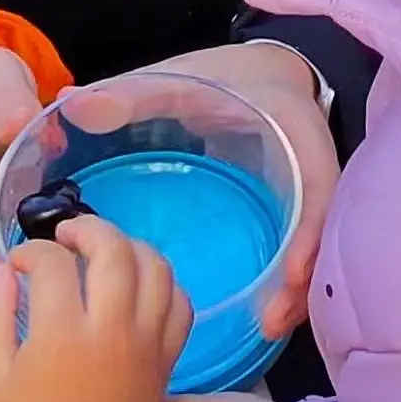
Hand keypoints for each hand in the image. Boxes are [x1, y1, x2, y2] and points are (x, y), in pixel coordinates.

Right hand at [0, 217, 190, 401]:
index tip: (20, 265)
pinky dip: (164, 283)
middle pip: (115, 249)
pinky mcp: (168, 358)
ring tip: (105, 252)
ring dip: (130, 247)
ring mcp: (148, 342)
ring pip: (158, 268)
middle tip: (66, 237)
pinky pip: (181, 304)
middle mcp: (113, 329)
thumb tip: (7, 270)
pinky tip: (138, 285)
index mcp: (61, 334)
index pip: (52, 263)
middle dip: (87, 228)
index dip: (30, 252)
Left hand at [101, 40, 339, 336]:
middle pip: (324, 234)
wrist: (265, 75)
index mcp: (301, 140)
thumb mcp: (187, 79)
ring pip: (314, 250)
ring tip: (267, 326)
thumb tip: (76, 106)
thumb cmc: (230, 81)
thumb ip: (135, 94)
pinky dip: (285, 283)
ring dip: (296, 291)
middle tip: (272, 320)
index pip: (318, 192)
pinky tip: (262, 312)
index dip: (308, 238)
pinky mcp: (292, 214)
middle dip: (303, 281)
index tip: (290, 277)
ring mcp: (306, 199)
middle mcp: (313, 177)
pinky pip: (297, 251)